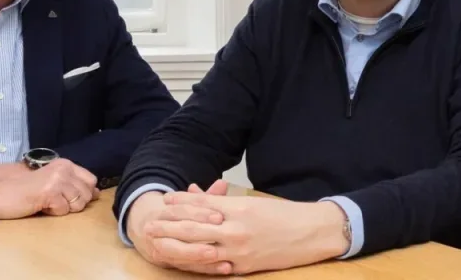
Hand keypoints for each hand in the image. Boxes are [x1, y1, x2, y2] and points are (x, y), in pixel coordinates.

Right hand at [0, 158, 97, 219]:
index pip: (91, 180)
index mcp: (65, 164)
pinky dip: (53, 212)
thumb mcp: (52, 183)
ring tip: (46, 202)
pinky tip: (40, 205)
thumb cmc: (24, 191)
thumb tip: (97, 193)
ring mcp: (57, 179)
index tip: (67, 197)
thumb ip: (74, 185)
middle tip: (53, 200)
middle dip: (74, 203)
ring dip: (63, 208)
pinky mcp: (49, 192)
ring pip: (78, 203)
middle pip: (87, 194)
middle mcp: (64, 168)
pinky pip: (63, 210)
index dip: (84, 193)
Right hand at [125, 189, 233, 274]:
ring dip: (198, 255)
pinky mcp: (166, 263)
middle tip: (221, 237)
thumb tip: (222, 184)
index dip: (200, 213)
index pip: (180, 211)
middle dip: (199, 234)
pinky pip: (186, 267)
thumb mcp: (186, 203)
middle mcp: (157, 230)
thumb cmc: (174, 214)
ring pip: (176, 252)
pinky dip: (205, 268)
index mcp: (162, 211)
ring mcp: (159, 248)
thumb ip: (205, 197)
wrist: (144, 229)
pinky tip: (223, 267)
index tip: (219, 217)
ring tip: (218, 255)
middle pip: (176, 232)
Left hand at [145, 190, 350, 274]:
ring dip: (175, 246)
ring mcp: (238, 250)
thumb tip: (197, 194)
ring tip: (158, 243)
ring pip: (199, 249)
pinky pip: (214, 266)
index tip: (164, 201)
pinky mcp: (244, 267)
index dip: (180, 203)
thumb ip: (224, 201)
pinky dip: (198, 263)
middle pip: (193, 227)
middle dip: (169, 226)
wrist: (311, 233)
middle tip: (149, 224)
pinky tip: (185, 260)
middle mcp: (235, 229)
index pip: (201, 204)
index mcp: (238, 208)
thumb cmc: (284, 215)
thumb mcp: (253, 202)